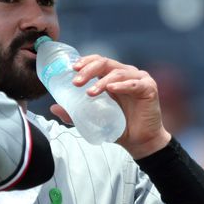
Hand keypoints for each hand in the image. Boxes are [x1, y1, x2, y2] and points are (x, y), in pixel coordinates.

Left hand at [53, 55, 170, 157]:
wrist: (139, 142)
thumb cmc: (119, 127)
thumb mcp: (93, 119)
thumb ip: (75, 113)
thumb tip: (54, 108)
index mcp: (113, 76)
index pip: (97, 61)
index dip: (85, 61)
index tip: (72, 69)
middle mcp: (125, 74)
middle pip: (105, 63)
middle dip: (88, 70)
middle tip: (76, 82)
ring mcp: (138, 79)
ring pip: (117, 72)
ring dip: (102, 81)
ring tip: (90, 93)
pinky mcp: (149, 88)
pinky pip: (134, 83)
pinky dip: (122, 85)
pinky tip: (111, 89)